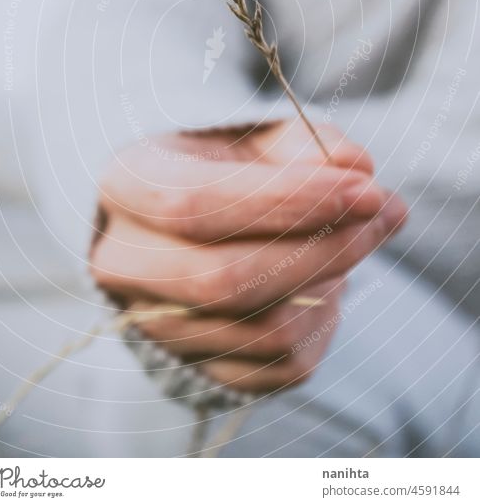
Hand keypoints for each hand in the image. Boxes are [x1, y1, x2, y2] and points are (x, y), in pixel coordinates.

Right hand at [90, 119, 406, 392]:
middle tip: (380, 213)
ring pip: (260, 331)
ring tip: (354, 237)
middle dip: (321, 249)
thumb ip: (305, 143)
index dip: (287, 200)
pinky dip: (322, 324)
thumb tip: (356, 169)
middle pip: (223, 279)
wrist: (188, 218)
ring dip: (331, 284)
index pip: (195, 204)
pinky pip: (277, 369)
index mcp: (125, 186)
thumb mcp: (256, 134)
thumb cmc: (225, 164)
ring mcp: (151, 324)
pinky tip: (327, 281)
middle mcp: (122, 262)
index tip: (364, 190)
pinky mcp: (192, 368)